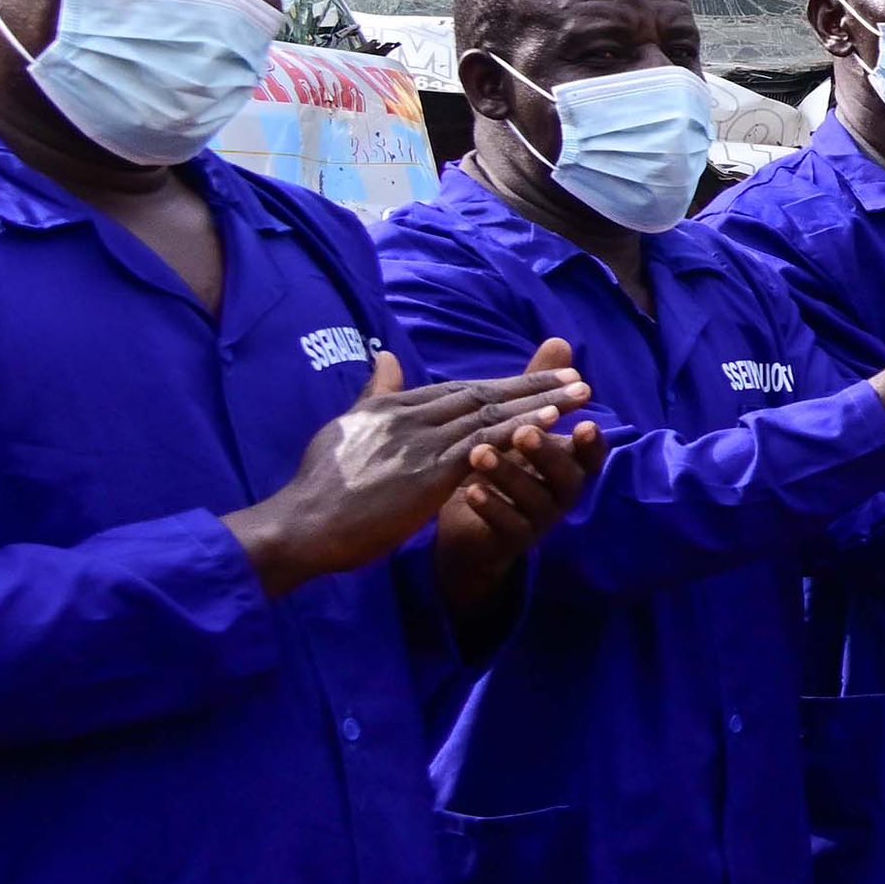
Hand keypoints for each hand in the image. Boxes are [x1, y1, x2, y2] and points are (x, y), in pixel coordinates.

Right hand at [224, 348, 593, 596]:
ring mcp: (421, 442)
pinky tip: (553, 423)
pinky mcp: (430, 472)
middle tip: (577, 374)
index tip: (539, 377)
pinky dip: (522, 428)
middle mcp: (411, 416)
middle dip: (533, 383)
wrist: (302, 524)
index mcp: (392, 408)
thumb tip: (388, 359)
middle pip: (483, 393)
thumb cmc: (321, 487)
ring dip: (542, 401)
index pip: (459, 389)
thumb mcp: (347, 429)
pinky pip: (486, 444)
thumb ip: (374, 396)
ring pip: (492, 413)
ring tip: (582, 393)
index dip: (502, 383)